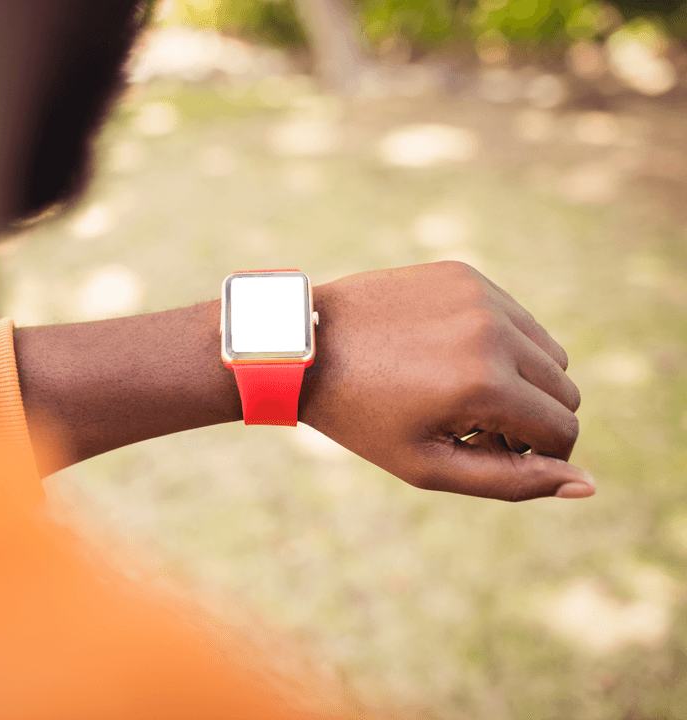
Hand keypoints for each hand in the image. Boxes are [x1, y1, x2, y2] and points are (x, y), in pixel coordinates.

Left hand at [299, 261, 593, 501]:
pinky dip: (499, 342)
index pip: (564, 430)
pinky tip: (445, 355)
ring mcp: (481, 295)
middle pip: (564, 389)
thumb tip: (587, 486)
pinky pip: (515, 317)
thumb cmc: (360, 416)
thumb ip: (512, 482)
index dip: (534, 453)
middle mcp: (494, 331)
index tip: (485, 450)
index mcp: (486, 384)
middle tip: (468, 424)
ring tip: (459, 391)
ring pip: (548, 351)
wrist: (302, 347)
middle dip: (530, 417)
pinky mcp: (464, 274)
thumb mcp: (427, 465)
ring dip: (521, 378)